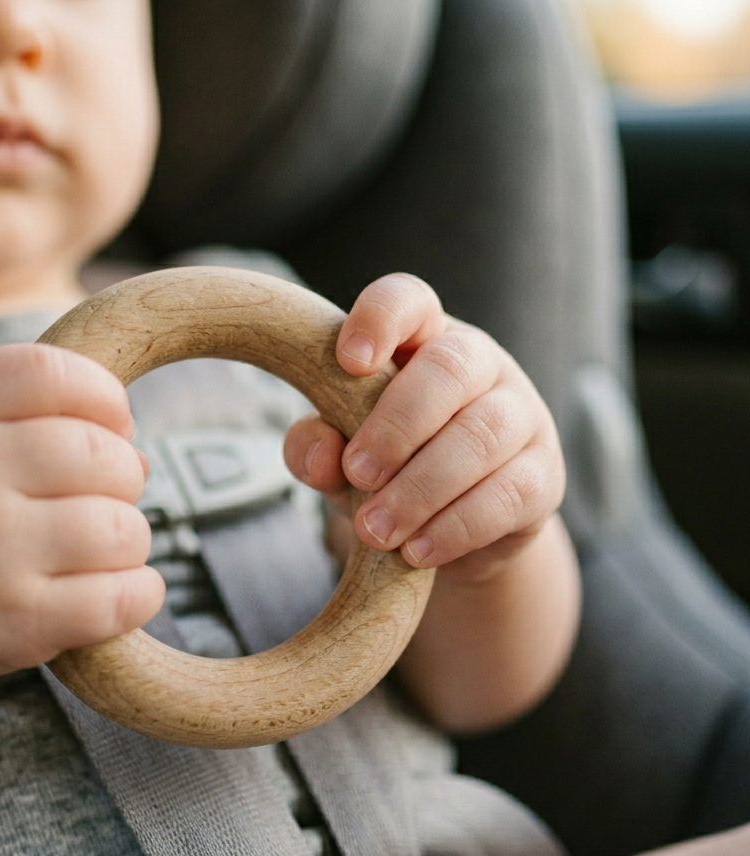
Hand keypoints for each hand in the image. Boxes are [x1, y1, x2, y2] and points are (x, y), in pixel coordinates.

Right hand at [0, 343, 163, 684]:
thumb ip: (24, 416)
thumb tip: (139, 456)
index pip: (52, 373)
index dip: (103, 395)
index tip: (112, 425)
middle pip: (103, 455)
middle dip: (124, 477)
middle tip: (101, 499)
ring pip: (123, 529)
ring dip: (129, 541)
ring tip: (101, 550)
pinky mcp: (16, 621)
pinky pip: (122, 598)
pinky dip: (140, 595)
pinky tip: (122, 591)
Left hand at [285, 274, 565, 582]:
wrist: (450, 532)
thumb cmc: (386, 469)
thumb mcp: (341, 456)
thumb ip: (316, 446)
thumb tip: (319, 456)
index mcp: (421, 339)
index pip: (408, 300)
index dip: (380, 319)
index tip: (348, 361)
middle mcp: (479, 364)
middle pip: (451, 366)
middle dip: (397, 424)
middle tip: (356, 474)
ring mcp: (520, 415)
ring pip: (481, 436)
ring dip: (420, 488)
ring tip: (375, 530)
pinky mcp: (542, 476)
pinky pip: (508, 495)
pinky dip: (455, 527)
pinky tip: (416, 553)